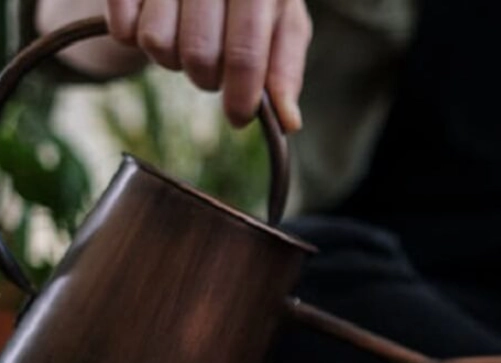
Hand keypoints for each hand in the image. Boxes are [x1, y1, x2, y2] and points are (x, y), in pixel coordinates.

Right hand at [105, 0, 311, 131]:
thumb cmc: (251, 0)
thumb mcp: (281, 24)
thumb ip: (285, 70)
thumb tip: (288, 122)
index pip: (245, 53)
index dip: (241, 95)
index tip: (238, 119)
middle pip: (199, 54)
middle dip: (206, 77)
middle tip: (212, 65)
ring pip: (157, 43)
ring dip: (171, 57)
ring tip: (184, 36)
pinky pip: (123, 29)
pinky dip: (134, 37)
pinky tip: (152, 20)